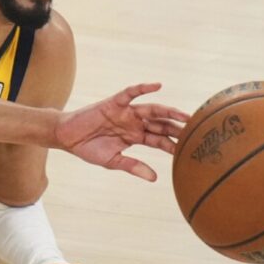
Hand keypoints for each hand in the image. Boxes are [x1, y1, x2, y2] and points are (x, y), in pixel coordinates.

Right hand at [52, 83, 188, 181]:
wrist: (67, 138)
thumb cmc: (88, 149)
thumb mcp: (114, 161)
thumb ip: (134, 166)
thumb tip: (155, 178)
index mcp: (135, 136)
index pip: (160, 140)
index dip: (174, 145)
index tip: (190, 151)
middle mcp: (134, 123)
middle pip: (161, 124)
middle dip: (178, 128)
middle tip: (197, 132)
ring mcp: (125, 112)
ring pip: (152, 109)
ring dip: (169, 111)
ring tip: (185, 115)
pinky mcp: (114, 103)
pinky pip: (131, 93)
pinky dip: (143, 88)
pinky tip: (157, 85)